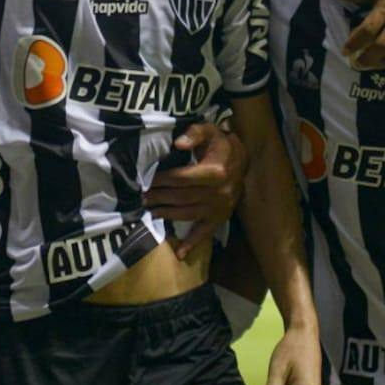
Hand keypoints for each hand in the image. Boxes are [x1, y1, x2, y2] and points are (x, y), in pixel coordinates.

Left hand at [145, 121, 248, 259]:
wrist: (242, 159)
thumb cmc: (220, 144)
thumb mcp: (209, 131)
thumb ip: (194, 134)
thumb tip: (178, 143)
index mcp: (215, 172)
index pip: (183, 178)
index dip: (163, 180)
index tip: (147, 180)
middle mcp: (218, 193)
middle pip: (182, 197)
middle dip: (159, 197)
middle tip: (142, 197)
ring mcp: (219, 208)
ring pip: (188, 214)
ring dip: (167, 214)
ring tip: (149, 212)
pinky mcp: (220, 217)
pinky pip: (205, 232)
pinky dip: (192, 244)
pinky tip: (179, 254)